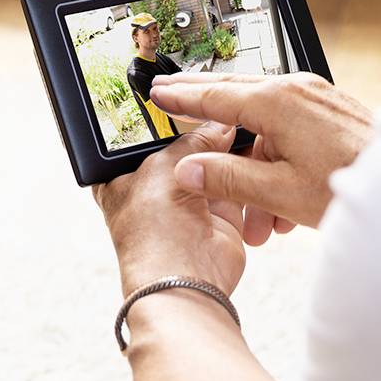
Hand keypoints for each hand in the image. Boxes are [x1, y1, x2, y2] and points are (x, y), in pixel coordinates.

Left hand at [93, 122, 247, 296]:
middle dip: (208, 133)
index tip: (194, 99)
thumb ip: (192, 138)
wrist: (183, 281)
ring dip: (231, 151)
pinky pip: (240, 182)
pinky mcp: (223, 214)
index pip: (149, 137)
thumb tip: (217, 122)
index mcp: (127, 177)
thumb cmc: (153, 236)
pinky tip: (254, 153)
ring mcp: (192, 202)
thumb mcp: (164, 166)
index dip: (170, 119)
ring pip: (217, 162)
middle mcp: (159, 189)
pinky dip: (248, 170)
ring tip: (243, 130)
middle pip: (189, 147)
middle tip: (226, 112)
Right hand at [146, 72, 373, 243]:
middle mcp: (297, 91)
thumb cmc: (350, 186)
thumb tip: (190, 171)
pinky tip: (280, 209)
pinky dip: (277, 164)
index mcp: (278, 102)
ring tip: (251, 218)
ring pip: (266, 127)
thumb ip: (229, 179)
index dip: (183, 98)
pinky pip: (290, 132)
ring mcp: (317, 100)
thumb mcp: (280, 191)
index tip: (158, 93)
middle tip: (171, 95)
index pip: (215, 97)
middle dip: (203, 106)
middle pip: (236, 97)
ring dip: (252, 169)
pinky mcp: (332, 114)